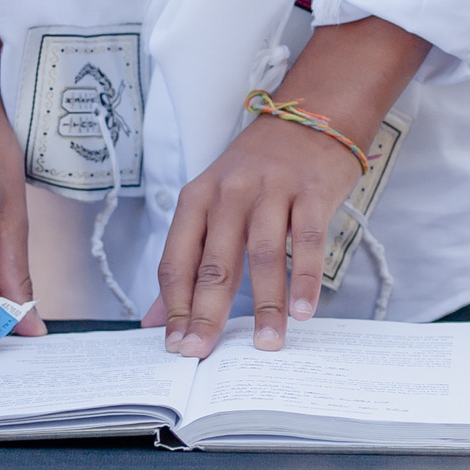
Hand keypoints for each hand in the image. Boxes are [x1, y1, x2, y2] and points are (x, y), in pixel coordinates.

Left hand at [149, 16, 432, 355]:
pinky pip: (308, 240)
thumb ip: (187, 260)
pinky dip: (306, 278)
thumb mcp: (212, 204)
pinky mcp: (311, 192)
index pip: (176, 259)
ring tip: (267, 343)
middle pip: (214, 261)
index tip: (174, 345)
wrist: (311, 116)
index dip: (172, 306)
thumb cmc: (256, 170)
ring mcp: (272, 190)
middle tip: (202, 353)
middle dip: (206, 312)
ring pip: (263, 254)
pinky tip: (304, 310)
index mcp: (197, 198)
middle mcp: (230, 193)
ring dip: (266, 304)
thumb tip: (157, 319)